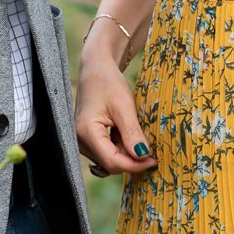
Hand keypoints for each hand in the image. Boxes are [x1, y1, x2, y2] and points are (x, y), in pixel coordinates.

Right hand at [75, 38, 155, 176]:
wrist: (96, 69)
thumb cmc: (108, 82)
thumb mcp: (124, 105)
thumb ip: (132, 132)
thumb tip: (143, 155)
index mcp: (86, 132)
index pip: (112, 160)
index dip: (134, 164)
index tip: (153, 161)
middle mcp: (80, 140)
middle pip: (110, 162)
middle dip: (131, 159)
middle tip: (151, 150)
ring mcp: (82, 141)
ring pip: (109, 159)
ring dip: (126, 153)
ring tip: (138, 136)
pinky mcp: (88, 140)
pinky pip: (106, 151)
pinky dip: (120, 147)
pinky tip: (128, 135)